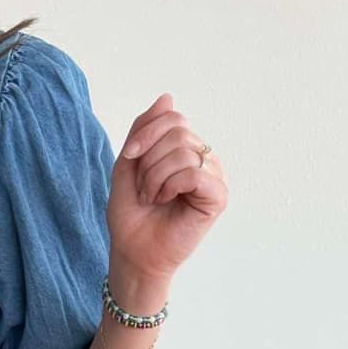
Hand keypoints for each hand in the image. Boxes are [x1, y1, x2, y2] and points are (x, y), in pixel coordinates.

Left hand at [107, 93, 227, 281]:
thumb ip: (145, 129)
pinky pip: (194, 173)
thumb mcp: (129, 163)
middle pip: (178, 132)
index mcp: (185, 151)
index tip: (129, 158)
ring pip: (184, 152)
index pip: (173, 118)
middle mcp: (204, 160)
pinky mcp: (218, 197)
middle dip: (149, 161)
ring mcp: (213, 178)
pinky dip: (170, 185)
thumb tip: (168, 96)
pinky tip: (166, 201)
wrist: (132, 251)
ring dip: (155, 177)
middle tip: (144, 189)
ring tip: (153, 198)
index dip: (146, 134)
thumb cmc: (131, 214)